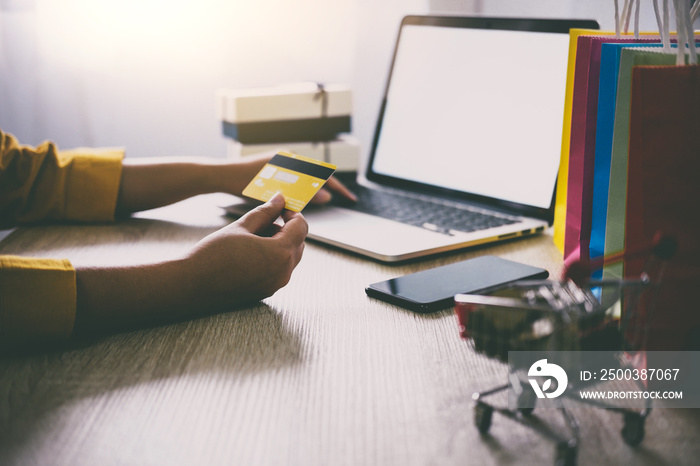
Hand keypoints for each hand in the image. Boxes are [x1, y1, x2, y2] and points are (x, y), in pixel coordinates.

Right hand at [185, 192, 307, 307]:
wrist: (191, 285)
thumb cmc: (213, 254)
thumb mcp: (241, 226)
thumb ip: (265, 212)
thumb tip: (279, 200)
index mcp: (280, 253)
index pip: (301, 228)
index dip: (292, 214)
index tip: (281, 208)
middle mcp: (283, 272)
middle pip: (298, 244)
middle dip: (286, 230)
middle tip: (264, 221)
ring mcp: (275, 285)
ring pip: (289, 259)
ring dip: (279, 244)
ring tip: (252, 237)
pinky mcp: (265, 292)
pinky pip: (278, 271)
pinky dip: (271, 259)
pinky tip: (249, 253)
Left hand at [222, 153, 356, 204]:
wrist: (219, 176)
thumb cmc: (243, 182)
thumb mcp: (276, 192)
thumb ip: (303, 195)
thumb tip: (328, 196)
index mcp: (290, 159)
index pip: (321, 172)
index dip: (337, 186)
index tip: (348, 198)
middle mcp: (287, 158)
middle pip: (315, 174)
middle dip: (328, 188)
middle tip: (342, 200)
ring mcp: (280, 164)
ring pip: (305, 179)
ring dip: (315, 190)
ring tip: (324, 201)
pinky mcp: (273, 171)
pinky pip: (295, 181)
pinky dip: (302, 191)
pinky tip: (303, 201)